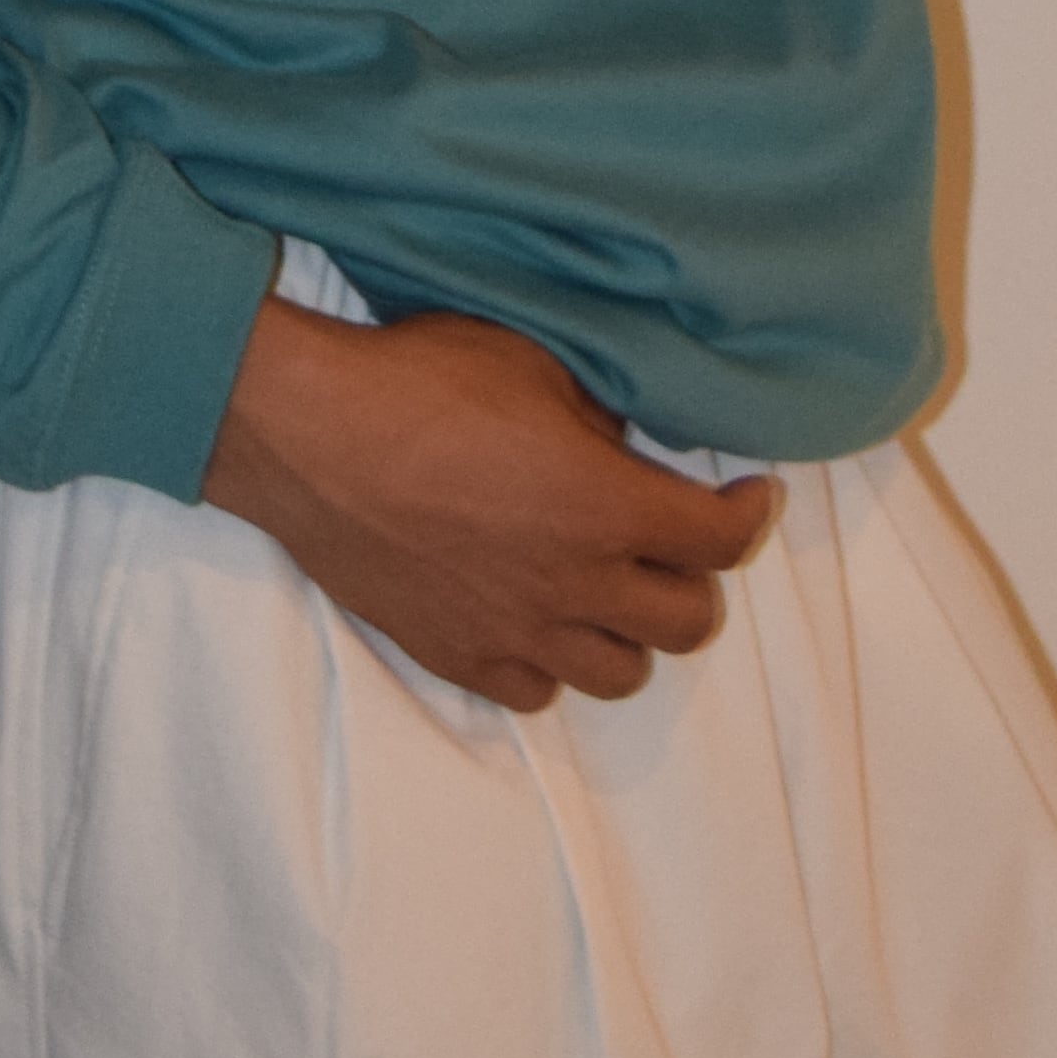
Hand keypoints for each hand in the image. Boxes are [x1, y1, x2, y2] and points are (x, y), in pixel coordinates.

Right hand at [201, 298, 780, 712]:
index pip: (722, 541)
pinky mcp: (457, 656)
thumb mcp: (532, 365)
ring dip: (629, 630)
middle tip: (673, 540)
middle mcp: (574, 585)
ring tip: (606, 585)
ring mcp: (514, 632)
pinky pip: (536, 691)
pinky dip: (552, 660)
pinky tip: (536, 614)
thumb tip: (623, 448)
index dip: (750, 514)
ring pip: (619, 674)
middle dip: (696, 578)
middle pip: (687, 623)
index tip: (748, 494)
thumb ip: (598, 420)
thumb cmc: (416, 382)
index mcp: (606, 507)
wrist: (306, 436)